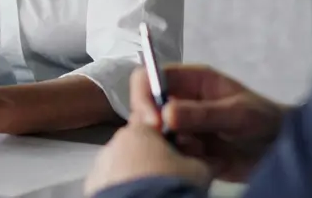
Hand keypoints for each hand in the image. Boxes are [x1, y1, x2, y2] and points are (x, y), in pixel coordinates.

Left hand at [84, 123, 210, 196]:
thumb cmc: (171, 187)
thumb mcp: (199, 171)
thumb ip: (207, 160)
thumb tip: (218, 160)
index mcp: (140, 129)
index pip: (156, 121)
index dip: (173, 135)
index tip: (184, 152)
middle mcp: (115, 142)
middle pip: (139, 144)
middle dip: (155, 157)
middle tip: (172, 176)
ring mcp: (101, 166)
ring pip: (124, 164)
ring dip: (138, 173)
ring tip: (156, 190)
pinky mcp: (93, 187)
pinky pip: (112, 182)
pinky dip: (124, 188)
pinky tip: (139, 197)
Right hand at [129, 65, 284, 181]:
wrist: (281, 149)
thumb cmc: (265, 120)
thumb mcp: (238, 113)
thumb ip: (203, 113)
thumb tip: (166, 113)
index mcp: (192, 80)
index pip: (153, 77)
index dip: (145, 95)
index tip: (152, 120)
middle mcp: (183, 100)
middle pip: (147, 106)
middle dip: (152, 124)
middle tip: (168, 140)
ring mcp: (184, 126)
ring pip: (155, 133)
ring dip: (169, 144)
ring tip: (198, 152)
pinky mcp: (187, 149)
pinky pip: (170, 154)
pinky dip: (181, 160)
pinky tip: (205, 162)